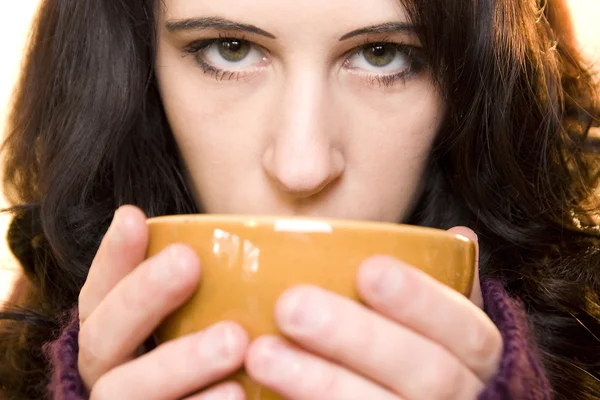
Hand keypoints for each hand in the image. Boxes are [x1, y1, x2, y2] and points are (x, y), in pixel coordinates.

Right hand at [78, 205, 248, 399]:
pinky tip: (237, 390)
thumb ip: (205, 285)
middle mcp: (110, 370)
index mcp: (114, 334)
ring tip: (235, 340)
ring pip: (125, 389)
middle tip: (187, 264)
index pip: (100, 291)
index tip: (134, 217)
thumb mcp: (201, 315)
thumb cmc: (212, 354)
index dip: (112, 255)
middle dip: (141, 295)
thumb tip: (257, 238)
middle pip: (102, 336)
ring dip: (178, 361)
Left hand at [246, 227, 501, 399]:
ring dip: (318, 383)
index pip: (466, 330)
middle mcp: (463, 399)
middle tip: (291, 306)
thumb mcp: (448, 323)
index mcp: (478, 360)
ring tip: (263, 353)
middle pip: (424, 375)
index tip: (369, 270)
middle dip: (356, 338)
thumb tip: (458, 234)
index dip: (421, 301)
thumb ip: (446, 285)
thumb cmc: (430, 354)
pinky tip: (266, 392)